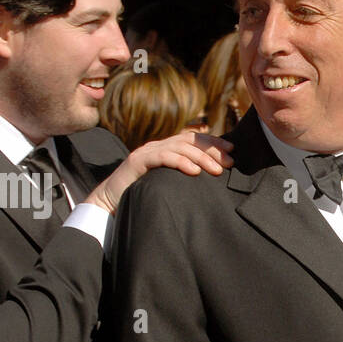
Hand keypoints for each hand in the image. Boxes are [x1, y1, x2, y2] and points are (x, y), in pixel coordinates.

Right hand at [84, 130, 233, 214]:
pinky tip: (193, 171)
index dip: (214, 142)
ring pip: (179, 147)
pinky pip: (162, 157)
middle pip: (189, 141)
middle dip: (212, 149)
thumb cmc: (141, 195)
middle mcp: (158, 146)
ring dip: (201, 157)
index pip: (194, 140)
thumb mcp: (168, 184)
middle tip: (230, 162)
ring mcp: (147, 152)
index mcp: (166, 149)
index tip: (232, 150)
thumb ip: (184, 179)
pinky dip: (180, 162)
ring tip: (216, 170)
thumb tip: (212, 181)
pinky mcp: (138, 161)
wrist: (110, 201)